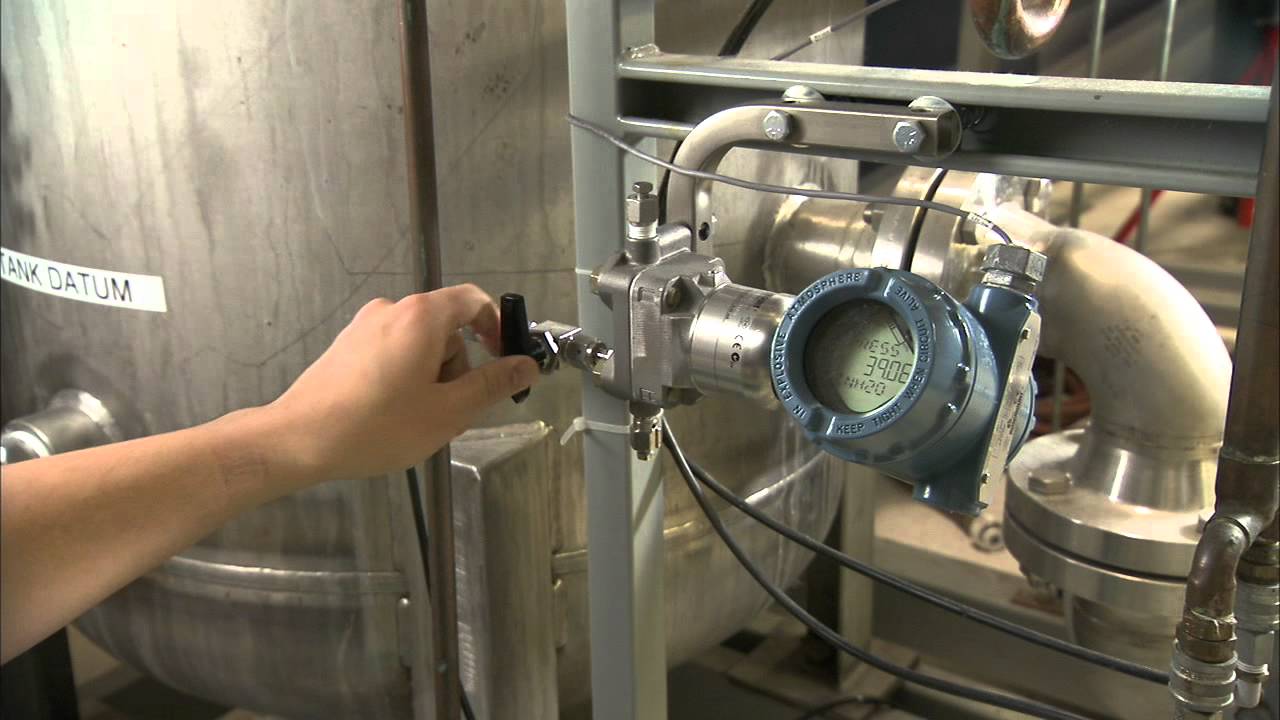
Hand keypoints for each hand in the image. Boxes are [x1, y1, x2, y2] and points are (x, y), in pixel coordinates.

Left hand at [266, 284, 539, 483]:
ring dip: (431, 376)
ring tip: (417, 419)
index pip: (473, 301)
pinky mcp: (347, 346)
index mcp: (422, 316)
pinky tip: (390, 415)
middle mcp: (392, 309)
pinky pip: (393, 352)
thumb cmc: (378, 426)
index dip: (497, 327)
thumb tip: (527, 365)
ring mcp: (365, 326)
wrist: (299, 440)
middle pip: (446, 326)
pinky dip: (405, 377)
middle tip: (452, 411)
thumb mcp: (449, 411)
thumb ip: (493, 384)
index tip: (503, 361)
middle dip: (459, 366)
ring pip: (419, 344)